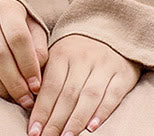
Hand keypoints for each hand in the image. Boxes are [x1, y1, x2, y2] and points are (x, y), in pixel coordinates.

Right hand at [0, 0, 48, 109]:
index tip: (36, 86)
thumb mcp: (31, 26)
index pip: (17, 36)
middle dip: (14, 82)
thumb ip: (38, 48)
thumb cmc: (12, 22)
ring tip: (12, 99)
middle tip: (26, 100)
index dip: (28, 64)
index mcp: (5, 7)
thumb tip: (36, 78)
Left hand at [26, 34, 141, 135]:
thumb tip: (31, 106)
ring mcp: (104, 65)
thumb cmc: (78, 49)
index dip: (41, 110)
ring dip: (76, 119)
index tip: (33, 130)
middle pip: (68, 94)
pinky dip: (102, 112)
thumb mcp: (59, 55)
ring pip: (89, 96)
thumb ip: (47, 77)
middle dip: (56, 120)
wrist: (111, 28)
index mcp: (63, 53)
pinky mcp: (123, 74)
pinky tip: (92, 127)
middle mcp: (83, 58)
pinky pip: (112, 95)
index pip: (50, 86)